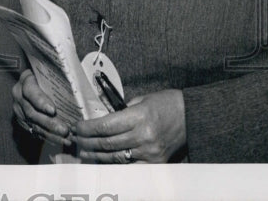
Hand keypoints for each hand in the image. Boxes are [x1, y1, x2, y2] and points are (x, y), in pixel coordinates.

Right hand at [12, 68, 72, 146]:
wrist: (32, 83)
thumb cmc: (45, 76)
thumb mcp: (47, 72)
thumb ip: (56, 78)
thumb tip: (75, 84)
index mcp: (25, 81)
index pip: (30, 91)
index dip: (41, 102)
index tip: (53, 111)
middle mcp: (19, 97)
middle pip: (32, 112)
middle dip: (49, 123)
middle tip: (64, 130)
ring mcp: (19, 111)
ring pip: (34, 125)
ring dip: (50, 134)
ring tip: (66, 140)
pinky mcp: (22, 122)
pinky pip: (34, 132)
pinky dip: (48, 138)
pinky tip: (59, 142)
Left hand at [71, 89, 185, 162]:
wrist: (192, 116)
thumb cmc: (166, 104)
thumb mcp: (142, 100)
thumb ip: (123, 111)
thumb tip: (102, 120)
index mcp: (139, 116)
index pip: (105, 126)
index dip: (88, 128)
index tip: (77, 127)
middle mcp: (144, 136)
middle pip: (107, 143)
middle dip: (88, 142)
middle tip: (76, 140)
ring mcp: (150, 152)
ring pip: (116, 157)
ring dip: (97, 155)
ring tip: (84, 152)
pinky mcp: (156, 162)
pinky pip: (130, 166)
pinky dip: (115, 165)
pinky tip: (103, 162)